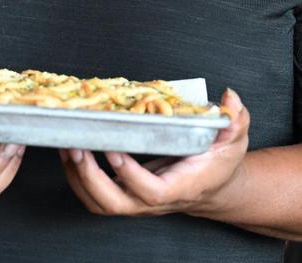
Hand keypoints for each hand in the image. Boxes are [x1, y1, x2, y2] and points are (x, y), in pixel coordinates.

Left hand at [60, 88, 249, 216]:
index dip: (129, 174)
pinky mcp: (125, 194)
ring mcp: (137, 200)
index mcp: (181, 186)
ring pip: (100, 203)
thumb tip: (229, 98)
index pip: (151, 191)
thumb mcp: (234, 139)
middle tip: (77, 147)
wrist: (213, 186)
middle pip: (117, 204)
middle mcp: (154, 199)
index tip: (114, 149)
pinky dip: (77, 179)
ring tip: (68, 147)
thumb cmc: (220, 162)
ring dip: (78, 178)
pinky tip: (70, 153)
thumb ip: (234, 120)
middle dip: (91, 178)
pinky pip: (94, 197)